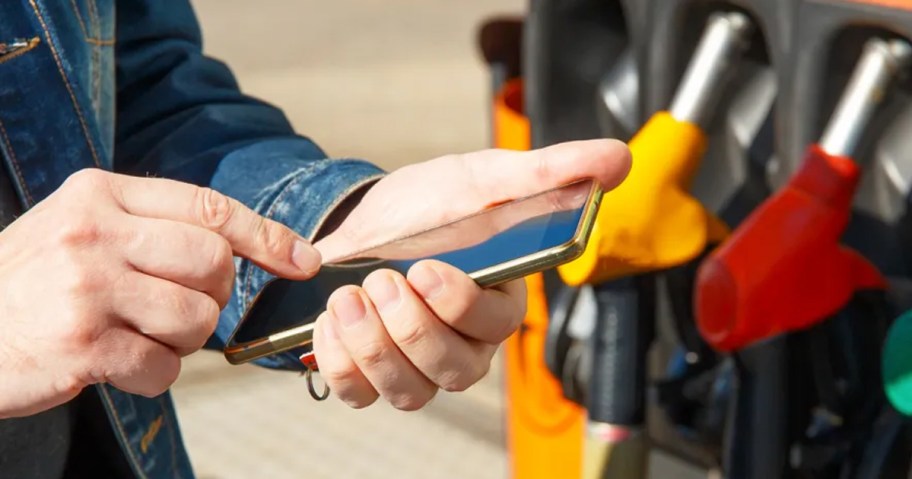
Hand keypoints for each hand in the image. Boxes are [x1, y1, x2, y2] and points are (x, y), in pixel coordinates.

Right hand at [0, 169, 319, 417]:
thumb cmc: (32, 282)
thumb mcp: (81, 229)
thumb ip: (150, 227)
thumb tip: (244, 249)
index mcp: (100, 193)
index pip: (209, 207)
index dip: (267, 236)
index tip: (305, 261)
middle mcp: (94, 232)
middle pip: (215, 264)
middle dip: (214, 296)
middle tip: (177, 308)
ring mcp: (87, 288)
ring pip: (197, 319)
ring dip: (182, 340)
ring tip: (137, 336)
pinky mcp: (82, 345)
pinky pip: (164, 368)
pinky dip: (153, 376)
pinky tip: (116, 365)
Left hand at [312, 139, 630, 409]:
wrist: (369, 218)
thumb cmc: (435, 204)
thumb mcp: (486, 177)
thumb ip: (550, 171)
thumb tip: (617, 159)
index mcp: (498, 302)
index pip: (497, 325)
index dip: (461, 306)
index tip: (427, 269)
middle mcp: (465, 344)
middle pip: (453, 371)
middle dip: (411, 328)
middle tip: (381, 278)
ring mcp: (418, 366)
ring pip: (409, 391)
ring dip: (374, 347)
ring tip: (348, 296)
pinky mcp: (372, 373)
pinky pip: (358, 392)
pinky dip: (340, 363)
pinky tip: (332, 318)